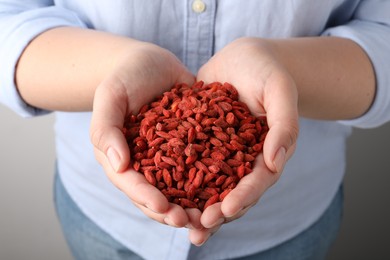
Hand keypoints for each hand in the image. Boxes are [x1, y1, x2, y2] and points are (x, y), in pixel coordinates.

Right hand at [90, 42, 195, 226]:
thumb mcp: (110, 96)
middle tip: (192, 222)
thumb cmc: (125, 76)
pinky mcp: (190, 145)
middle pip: (157, 193)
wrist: (151, 62)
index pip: (132, 184)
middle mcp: (146, 163)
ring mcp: (169, 156)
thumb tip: (118, 166)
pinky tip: (230, 186)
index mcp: (122, 157)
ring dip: (195, 204)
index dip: (147, 199)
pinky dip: (213, 178)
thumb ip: (107, 129)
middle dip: (173, 211)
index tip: (165, 210)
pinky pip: (201, 164)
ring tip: (212, 215)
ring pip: (181, 187)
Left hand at [190, 37, 298, 244]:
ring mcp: (221, 153)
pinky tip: (159, 188)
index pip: (257, 181)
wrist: (244, 57)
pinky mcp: (201, 142)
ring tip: (176, 221)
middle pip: (232, 192)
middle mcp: (243, 159)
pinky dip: (177, 177)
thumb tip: (275, 161)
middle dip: (216, 212)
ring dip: (194, 205)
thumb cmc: (267, 71)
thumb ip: (284, 125)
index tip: (225, 210)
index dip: (243, 197)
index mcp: (267, 152)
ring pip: (209, 185)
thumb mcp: (280, 91)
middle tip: (197, 228)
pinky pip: (188, 162)